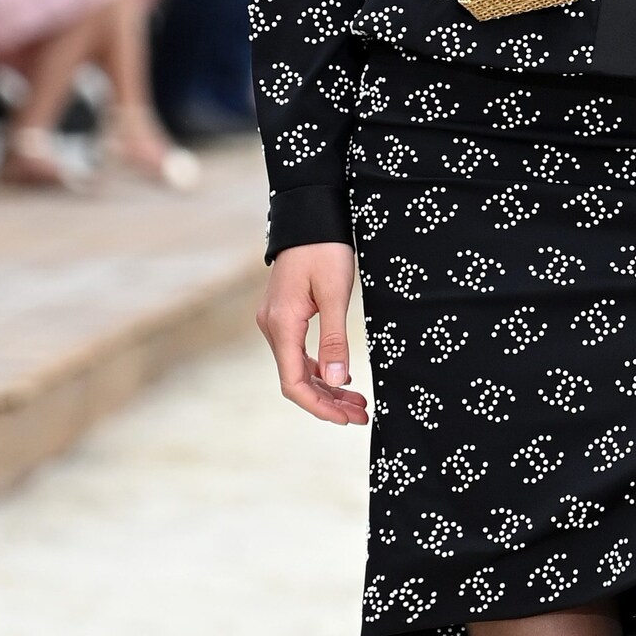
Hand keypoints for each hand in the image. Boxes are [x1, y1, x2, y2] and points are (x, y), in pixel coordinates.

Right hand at [258, 241, 367, 425]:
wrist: (309, 216)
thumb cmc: (324, 250)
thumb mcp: (335, 295)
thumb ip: (334, 340)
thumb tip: (337, 381)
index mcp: (282, 325)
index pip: (294, 383)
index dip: (320, 406)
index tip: (347, 418)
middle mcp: (272, 328)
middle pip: (296, 380)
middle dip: (328, 402)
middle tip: (362, 415)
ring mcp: (276, 322)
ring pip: (298, 369)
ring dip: (326, 388)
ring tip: (358, 402)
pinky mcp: (285, 316)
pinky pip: (299, 353)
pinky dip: (319, 370)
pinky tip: (341, 378)